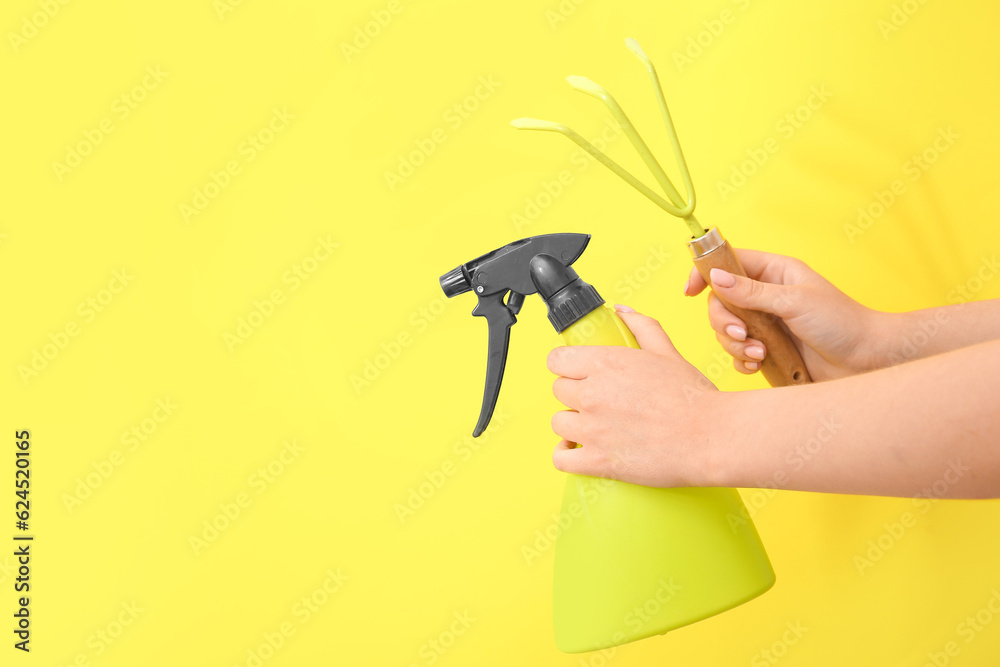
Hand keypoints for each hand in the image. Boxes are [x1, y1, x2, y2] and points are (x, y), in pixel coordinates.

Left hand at [547, 306, 726, 487]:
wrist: (711, 438)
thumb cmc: (693, 398)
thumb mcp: (667, 352)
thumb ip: (641, 326)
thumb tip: (621, 311)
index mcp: (606, 363)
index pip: (557, 360)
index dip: (566, 365)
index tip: (576, 373)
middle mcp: (593, 393)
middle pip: (558, 390)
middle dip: (574, 393)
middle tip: (596, 400)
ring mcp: (593, 429)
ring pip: (558, 422)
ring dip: (572, 423)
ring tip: (592, 425)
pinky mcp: (598, 461)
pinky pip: (560, 458)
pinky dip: (565, 453)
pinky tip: (577, 448)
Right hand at [684, 249, 885, 380]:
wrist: (868, 361)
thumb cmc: (842, 323)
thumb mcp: (794, 301)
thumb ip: (751, 292)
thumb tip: (715, 278)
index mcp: (774, 273)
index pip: (728, 263)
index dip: (705, 273)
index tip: (689, 291)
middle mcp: (766, 296)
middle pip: (720, 302)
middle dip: (724, 321)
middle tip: (742, 334)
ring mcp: (766, 324)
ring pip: (726, 330)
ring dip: (736, 344)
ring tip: (760, 353)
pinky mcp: (768, 350)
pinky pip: (739, 354)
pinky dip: (742, 360)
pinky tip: (759, 365)